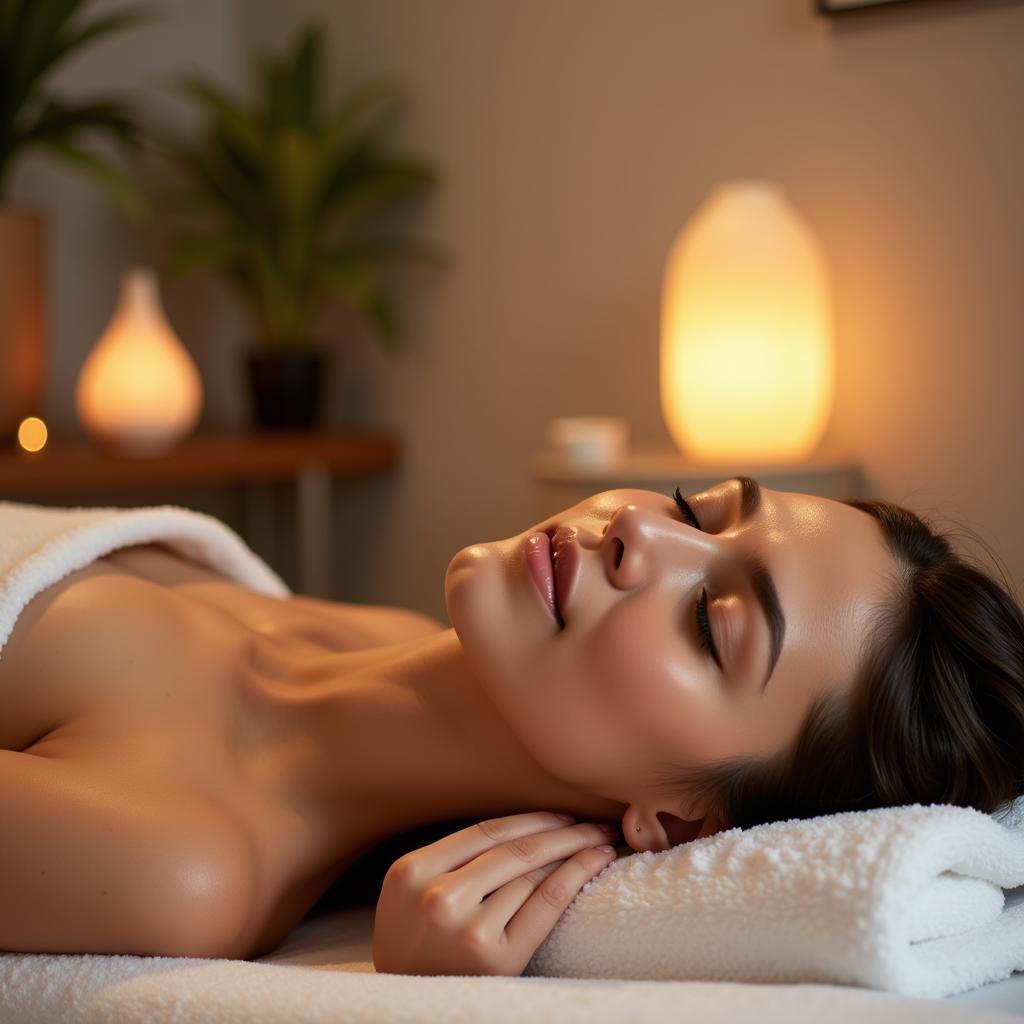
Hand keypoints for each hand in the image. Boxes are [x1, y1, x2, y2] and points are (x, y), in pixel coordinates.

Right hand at [372, 811, 619, 975]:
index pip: (486, 831)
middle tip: (598, 824)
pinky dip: (576, 876)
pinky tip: (595, 862)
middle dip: (565, 832)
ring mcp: (467, 930)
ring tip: (600, 844)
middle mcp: (438, 897)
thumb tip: (527, 828)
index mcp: (411, 871)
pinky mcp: (496, 960)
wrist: (406, 1008)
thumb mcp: (412, 894)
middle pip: (516, 850)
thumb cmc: (415, 946)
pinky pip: (546, 903)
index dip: (533, 819)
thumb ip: (450, 860)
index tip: (564, 815)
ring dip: (575, 852)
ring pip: (533, 874)